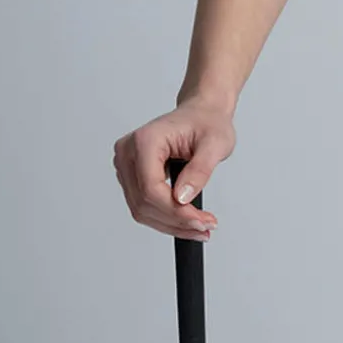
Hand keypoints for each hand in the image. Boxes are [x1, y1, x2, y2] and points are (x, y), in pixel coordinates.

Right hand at [112, 94, 235, 241]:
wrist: (201, 115)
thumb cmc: (207, 124)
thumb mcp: (214, 146)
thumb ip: (199, 171)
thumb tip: (182, 198)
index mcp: (146, 140)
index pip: (151, 189)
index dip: (176, 212)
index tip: (201, 221)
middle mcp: (129, 152)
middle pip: (144, 203)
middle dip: (176, 221)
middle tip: (206, 227)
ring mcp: (128, 165)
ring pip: (141, 210)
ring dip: (171, 224)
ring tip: (200, 226)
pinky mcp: (133, 176)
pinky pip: (144, 206)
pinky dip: (166, 219)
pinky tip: (188, 221)